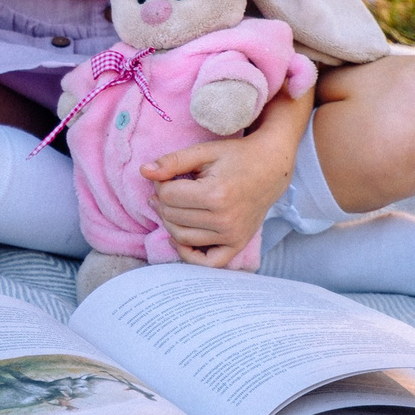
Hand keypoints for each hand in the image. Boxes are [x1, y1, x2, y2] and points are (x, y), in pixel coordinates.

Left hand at [143, 90, 307, 265]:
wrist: (270, 168)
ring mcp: (232, 236)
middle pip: (172, 217)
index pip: (168, 196)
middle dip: (162, 201)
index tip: (167, 175)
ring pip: (182, 238)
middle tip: (167, 188)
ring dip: (169, 222)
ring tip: (172, 206)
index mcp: (216, 194)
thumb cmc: (236, 157)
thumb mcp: (204, 152)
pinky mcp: (237, 244)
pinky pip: (207, 262)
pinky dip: (189, 254)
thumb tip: (143, 172)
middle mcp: (225, 220)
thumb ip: (173, 161)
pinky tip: (179, 238)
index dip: (160, 183)